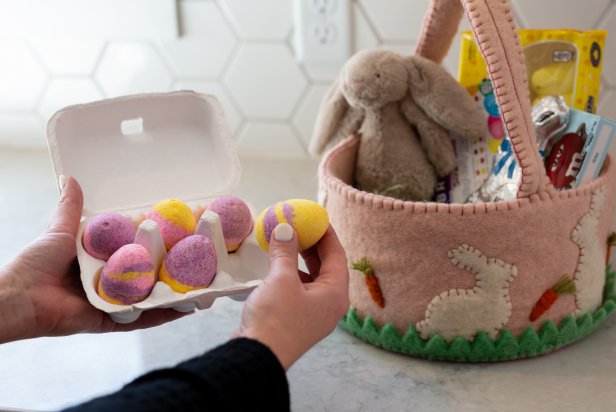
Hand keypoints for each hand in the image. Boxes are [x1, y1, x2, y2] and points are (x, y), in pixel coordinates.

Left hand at [0, 176, 184, 343]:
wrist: (19, 298)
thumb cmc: (35, 264)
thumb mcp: (59, 231)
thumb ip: (71, 209)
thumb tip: (72, 179)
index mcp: (101, 259)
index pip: (137, 247)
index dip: (159, 238)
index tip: (182, 228)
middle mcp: (112, 280)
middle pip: (149, 272)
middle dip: (175, 266)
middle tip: (202, 254)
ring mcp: (115, 302)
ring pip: (152, 295)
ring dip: (177, 290)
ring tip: (205, 282)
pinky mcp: (114, 321)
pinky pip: (144, 319)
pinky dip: (166, 314)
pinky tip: (189, 307)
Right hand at [236, 223, 349, 368]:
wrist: (255, 358)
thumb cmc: (275, 319)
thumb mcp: (282, 279)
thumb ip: (286, 251)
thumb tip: (286, 229)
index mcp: (335, 294)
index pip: (337, 255)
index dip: (327, 234)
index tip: (317, 217)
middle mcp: (328, 305)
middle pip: (326, 267)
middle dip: (313, 245)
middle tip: (300, 226)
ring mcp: (312, 314)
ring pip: (311, 278)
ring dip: (299, 259)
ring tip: (287, 241)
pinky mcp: (295, 319)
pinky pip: (298, 289)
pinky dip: (289, 274)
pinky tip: (276, 265)